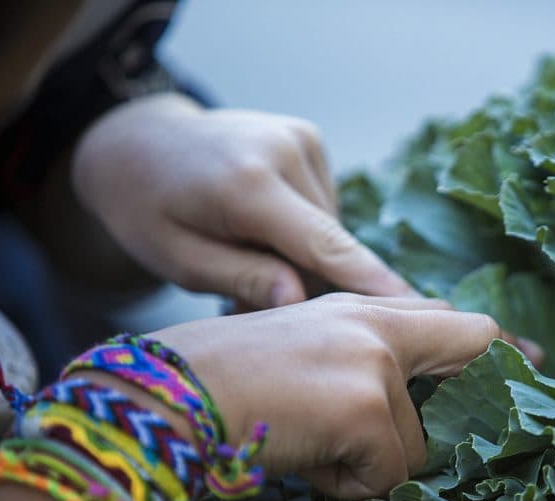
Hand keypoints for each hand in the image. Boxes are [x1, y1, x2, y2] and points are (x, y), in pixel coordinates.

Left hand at [72, 93, 416, 308]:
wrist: (137, 140)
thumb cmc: (146, 209)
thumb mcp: (177, 258)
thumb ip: (241, 279)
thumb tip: (301, 301)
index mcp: (246, 184)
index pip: (324, 244)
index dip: (372, 282)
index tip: (416, 310)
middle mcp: (283, 150)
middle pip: (328, 242)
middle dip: (307, 280)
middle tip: (254, 302)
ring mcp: (300, 137)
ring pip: (330, 226)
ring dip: (305, 255)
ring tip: (252, 256)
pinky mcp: (308, 136)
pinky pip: (324, 205)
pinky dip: (305, 228)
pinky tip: (265, 227)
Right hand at [151, 293, 514, 498]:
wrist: (162, 395)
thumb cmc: (220, 380)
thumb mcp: (299, 349)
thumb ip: (359, 360)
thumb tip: (405, 407)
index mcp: (359, 309)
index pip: (453, 317)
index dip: (497, 345)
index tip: (531, 363)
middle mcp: (376, 325)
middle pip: (473, 346)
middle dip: (471, 400)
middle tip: (448, 427)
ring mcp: (373, 363)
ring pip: (416, 446)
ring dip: (369, 464)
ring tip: (309, 444)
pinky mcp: (362, 408)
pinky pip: (385, 476)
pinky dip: (346, 485)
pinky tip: (303, 460)